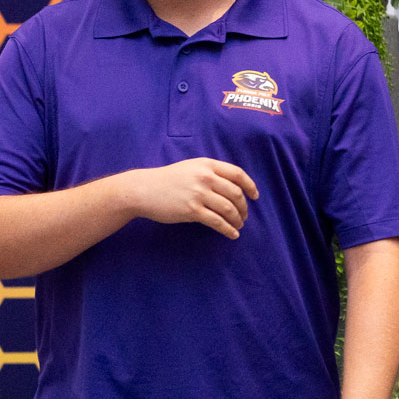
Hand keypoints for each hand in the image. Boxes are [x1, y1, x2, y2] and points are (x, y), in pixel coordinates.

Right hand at [124, 158, 258, 237]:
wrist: (142, 190)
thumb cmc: (168, 180)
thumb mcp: (191, 168)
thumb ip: (211, 173)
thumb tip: (233, 188)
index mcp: (207, 165)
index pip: (237, 174)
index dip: (250, 186)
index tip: (255, 197)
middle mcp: (205, 177)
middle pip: (236, 194)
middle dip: (244, 207)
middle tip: (244, 216)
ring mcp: (198, 194)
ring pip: (229, 209)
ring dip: (237, 219)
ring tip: (238, 225)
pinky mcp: (192, 210)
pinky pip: (217, 222)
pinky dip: (228, 229)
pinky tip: (232, 234)